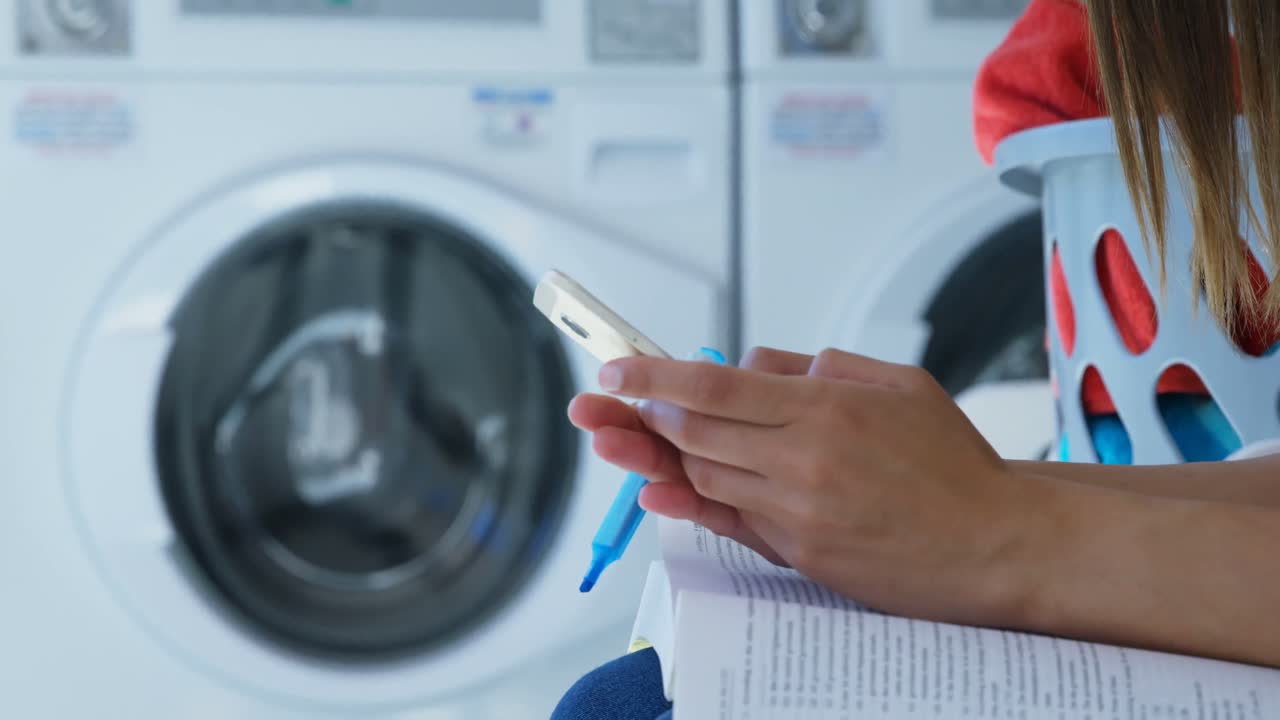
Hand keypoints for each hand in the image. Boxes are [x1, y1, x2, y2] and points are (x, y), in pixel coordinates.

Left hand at [590, 347, 1050, 626]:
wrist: (994, 543)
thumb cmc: (953, 462)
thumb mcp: (899, 384)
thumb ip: (820, 367)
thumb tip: (753, 367)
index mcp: (826, 409)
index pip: (714, 388)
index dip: (653, 377)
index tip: (615, 369)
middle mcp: (803, 461)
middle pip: (693, 433)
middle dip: (641, 414)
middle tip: (608, 401)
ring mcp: (797, 512)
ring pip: (703, 476)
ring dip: (661, 455)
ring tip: (628, 436)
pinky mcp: (800, 553)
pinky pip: (727, 523)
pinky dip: (685, 504)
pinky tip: (654, 492)